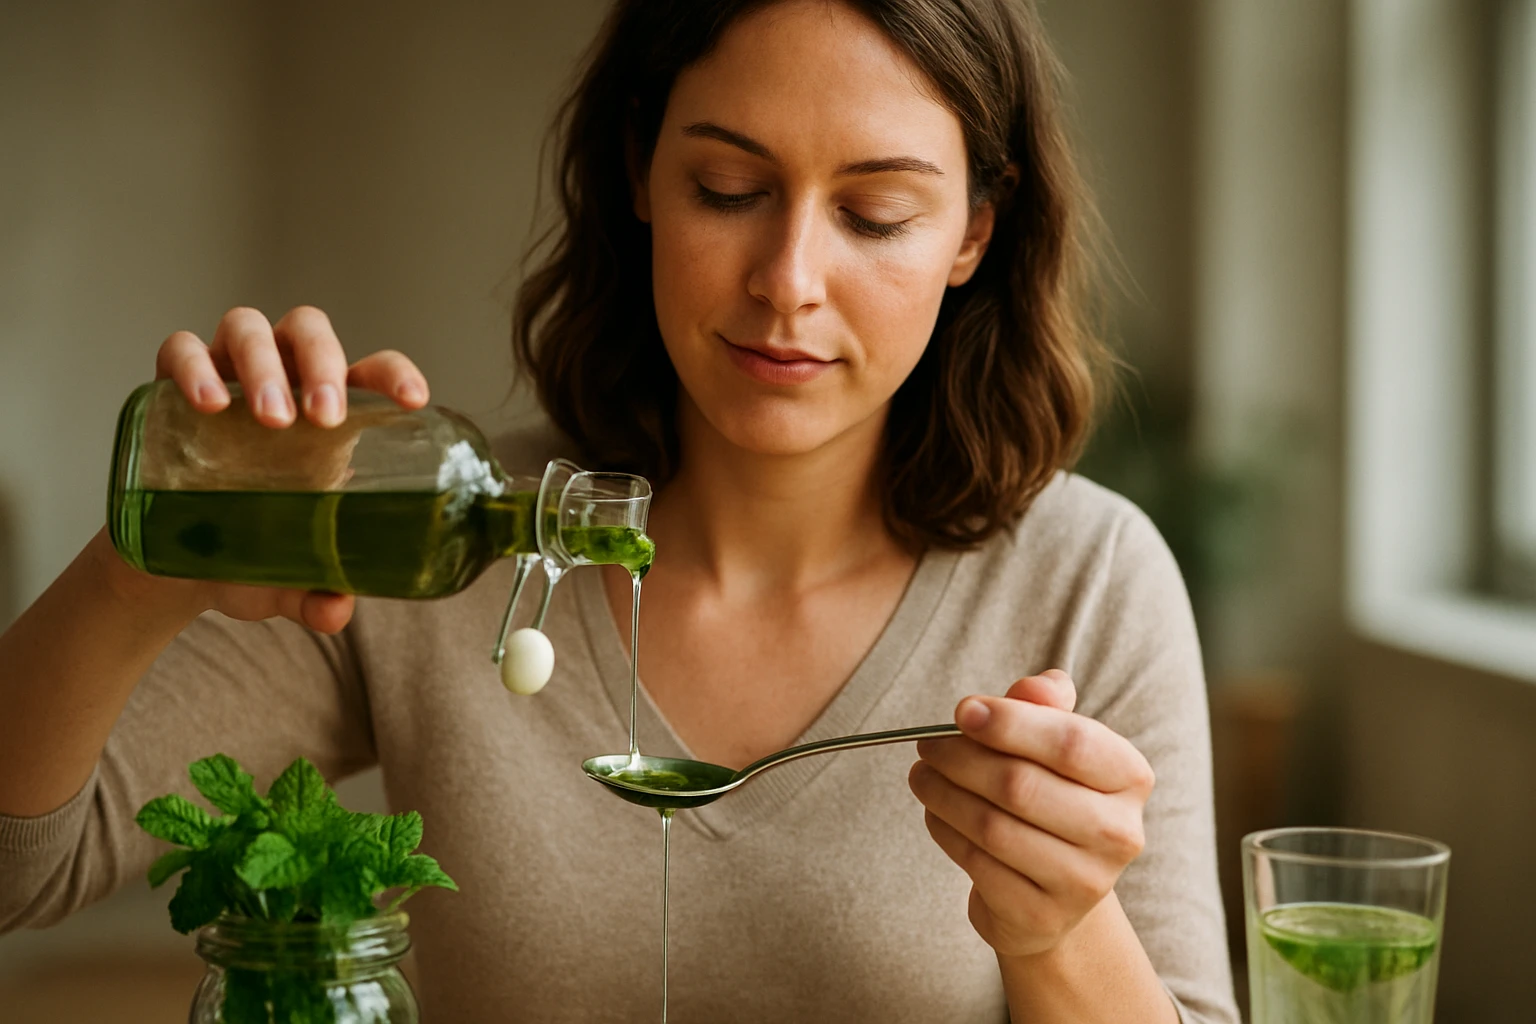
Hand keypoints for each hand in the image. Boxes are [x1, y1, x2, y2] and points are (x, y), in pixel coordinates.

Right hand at [129, 306, 430, 632]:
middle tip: (324, 417)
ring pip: (248, 327)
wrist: (176, 564)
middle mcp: (284, 379)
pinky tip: (205, 405)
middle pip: (309, 331)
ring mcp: (226, 374)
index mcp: (331, 414)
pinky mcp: (173, 383)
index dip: (395, 375)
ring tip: (269, 420)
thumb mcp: (287, 577)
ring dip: (263, 365)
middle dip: (322, 364)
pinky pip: (179, 348)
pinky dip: (192, 367)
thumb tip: (337, 610)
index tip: (415, 400)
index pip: (372, 371)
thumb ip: (316, 594)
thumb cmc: (252, 554)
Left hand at [908, 670, 1154, 958]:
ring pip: (992, 827)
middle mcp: (1119, 833)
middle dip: (961, 759)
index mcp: (1130, 777)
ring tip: (922, 774)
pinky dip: (945, 831)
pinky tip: (936, 813)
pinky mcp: (1042, 916)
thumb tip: (1030, 687)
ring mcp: (1084, 882)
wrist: (1054, 887)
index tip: (961, 710)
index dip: (1011, 722)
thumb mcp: (1053, 744)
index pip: (1072, 742)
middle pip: (1021, 785)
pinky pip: (977, 864)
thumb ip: (1043, 705)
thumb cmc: (1051, 795)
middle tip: (927, 744)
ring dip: (943, 794)